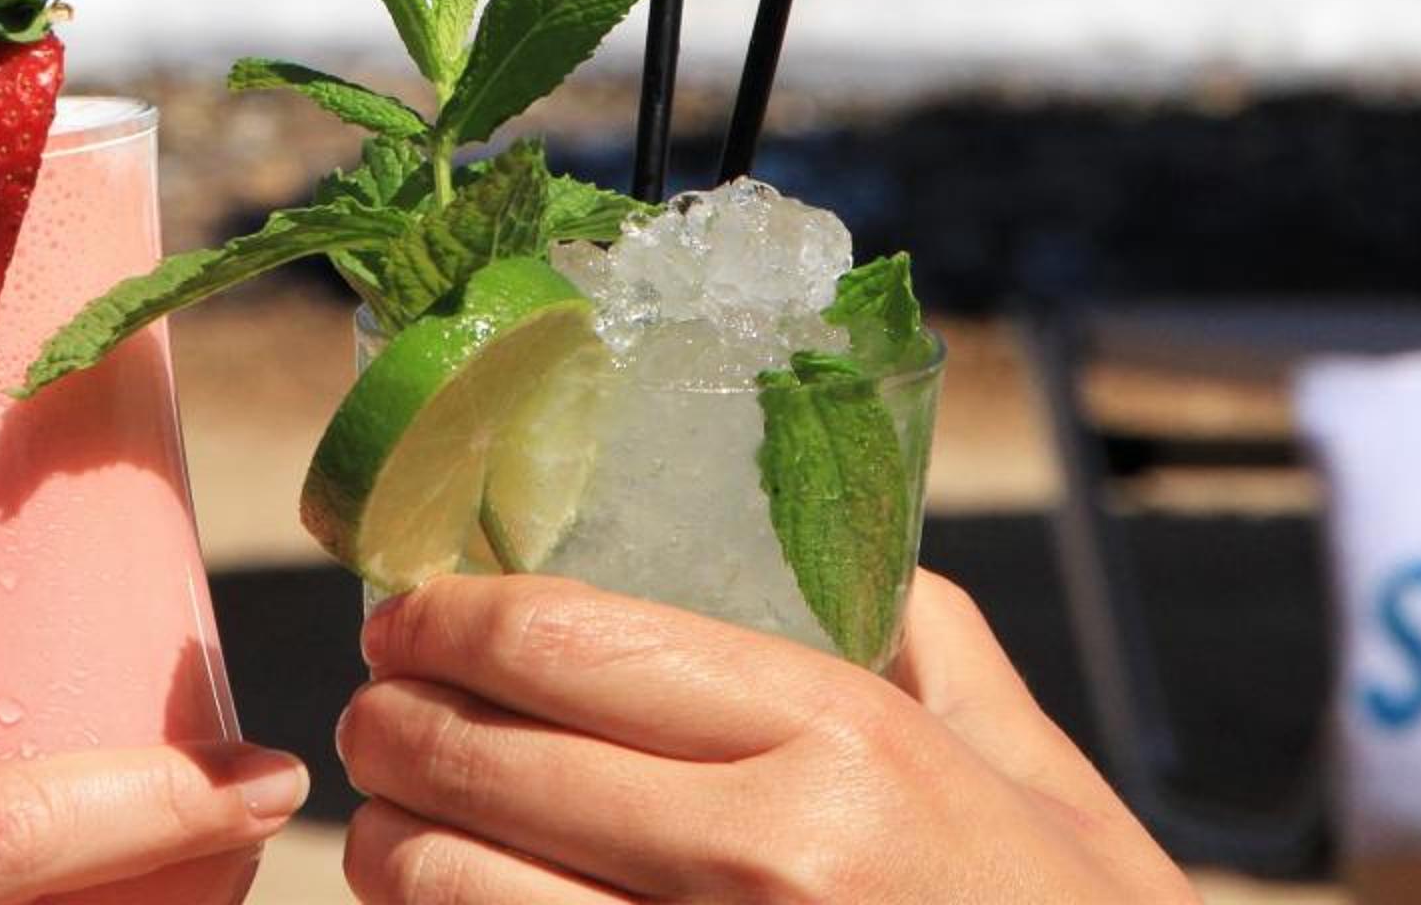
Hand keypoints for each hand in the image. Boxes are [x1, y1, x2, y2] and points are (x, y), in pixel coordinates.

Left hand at [335, 572, 1193, 902]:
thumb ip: (925, 646)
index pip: (573, 638)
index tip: (411, 610)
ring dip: (393, 847)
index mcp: (846, 745)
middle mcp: (764, 857)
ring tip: (397, 823)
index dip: (453, 614)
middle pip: (481, 755)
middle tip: (383, 710)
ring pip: (451, 886)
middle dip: (396, 722)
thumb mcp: (1036, 778)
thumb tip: (818, 549)